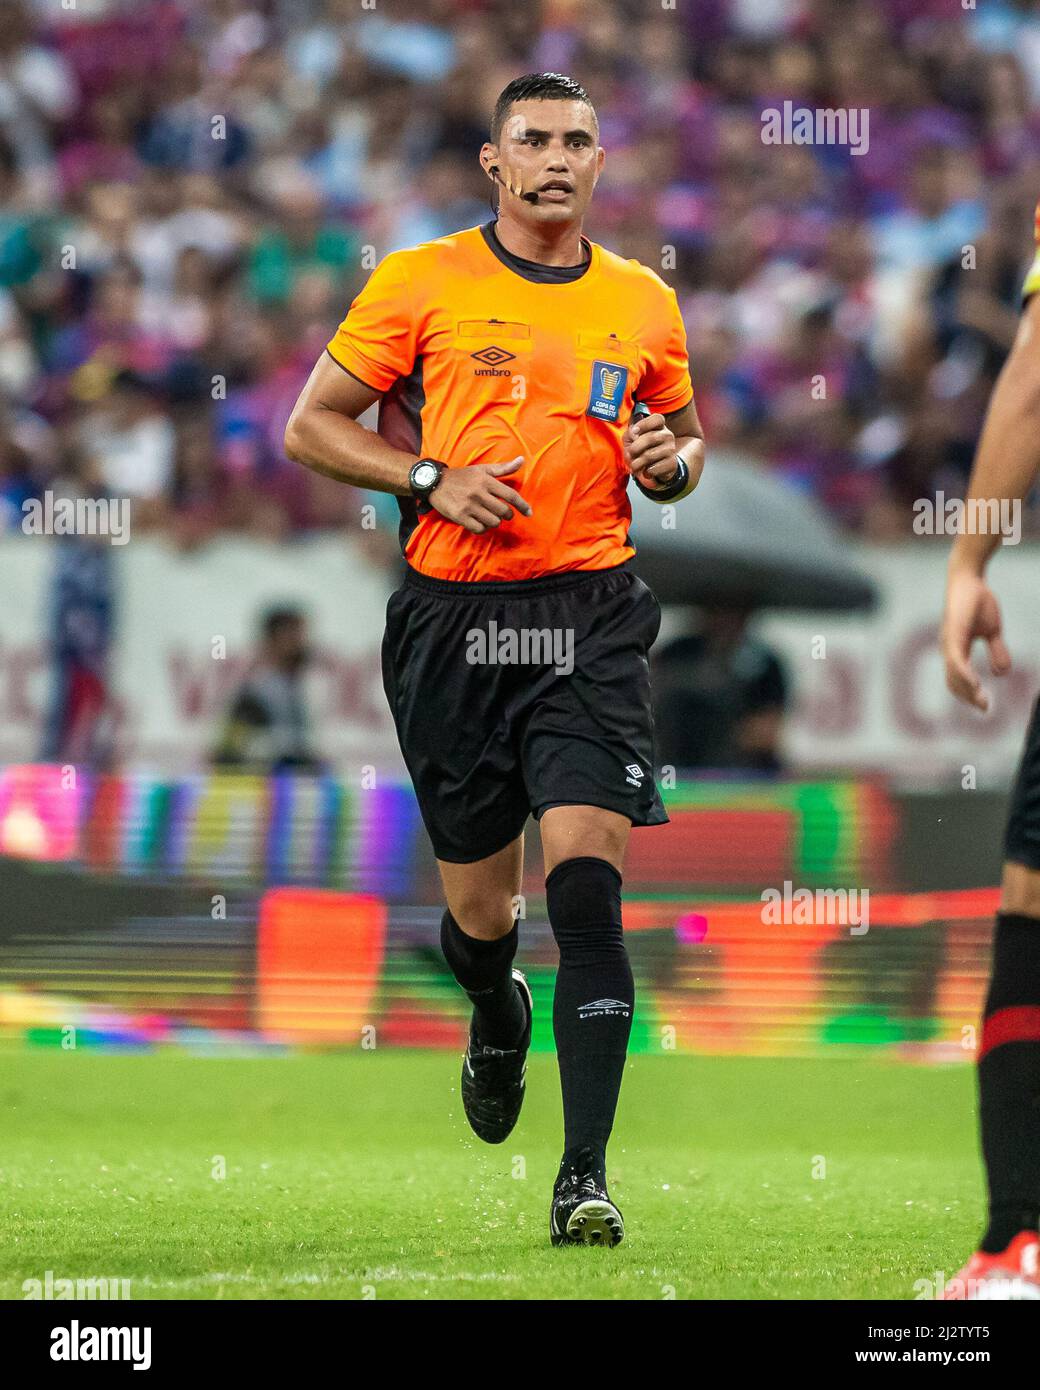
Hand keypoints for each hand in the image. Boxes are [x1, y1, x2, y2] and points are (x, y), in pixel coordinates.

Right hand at [430, 456, 532, 533]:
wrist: (434, 482)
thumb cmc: (462, 476)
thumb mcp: (482, 469)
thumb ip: (503, 468)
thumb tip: (522, 460)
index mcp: (486, 481)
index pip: (511, 495)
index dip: (523, 506)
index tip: (529, 513)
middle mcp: (479, 493)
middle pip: (504, 511)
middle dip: (506, 515)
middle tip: (503, 513)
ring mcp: (469, 505)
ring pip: (493, 522)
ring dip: (494, 522)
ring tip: (489, 517)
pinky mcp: (460, 516)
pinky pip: (479, 529)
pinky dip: (482, 528)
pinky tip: (479, 523)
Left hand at [622, 412, 679, 487]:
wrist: (654, 469)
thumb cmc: (641, 451)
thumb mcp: (631, 440)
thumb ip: (630, 434)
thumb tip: (633, 434)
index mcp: (658, 426)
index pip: (657, 419)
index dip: (644, 424)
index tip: (634, 432)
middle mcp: (667, 435)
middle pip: (650, 438)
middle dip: (635, 448)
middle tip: (630, 454)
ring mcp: (671, 449)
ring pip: (650, 455)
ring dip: (637, 463)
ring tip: (635, 465)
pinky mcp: (672, 463)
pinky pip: (654, 468)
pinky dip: (646, 472)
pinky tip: (646, 471)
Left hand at [941, 568, 1010, 710]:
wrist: (970, 578)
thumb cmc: (978, 602)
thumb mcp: (993, 630)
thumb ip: (996, 651)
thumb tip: (1001, 673)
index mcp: (956, 650)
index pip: (958, 679)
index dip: (969, 694)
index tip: (985, 707)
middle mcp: (949, 648)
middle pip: (953, 682)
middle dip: (968, 697)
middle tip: (985, 708)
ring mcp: (949, 641)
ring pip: (953, 674)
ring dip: (967, 690)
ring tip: (982, 701)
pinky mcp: (953, 633)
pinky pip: (956, 660)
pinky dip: (964, 674)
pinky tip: (975, 683)